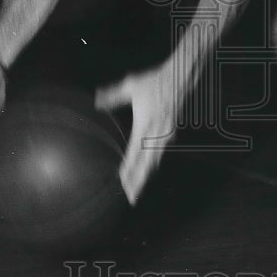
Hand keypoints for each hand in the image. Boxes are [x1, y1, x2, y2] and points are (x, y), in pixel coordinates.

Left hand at [95, 67, 176, 204]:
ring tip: (139, 188)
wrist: (180, 78)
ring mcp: (166, 134)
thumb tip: (96, 101)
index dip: (128, 170)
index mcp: (145, 124)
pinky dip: (154, 164)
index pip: (134, 153)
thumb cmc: (156, 81)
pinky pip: (161, 153)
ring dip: (146, 175)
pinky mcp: (170, 132)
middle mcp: (157, 134)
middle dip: (139, 182)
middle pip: (147, 164)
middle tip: (132, 197)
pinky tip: (151, 168)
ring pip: (155, 161)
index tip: (121, 182)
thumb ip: (112, 96)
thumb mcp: (130, 85)